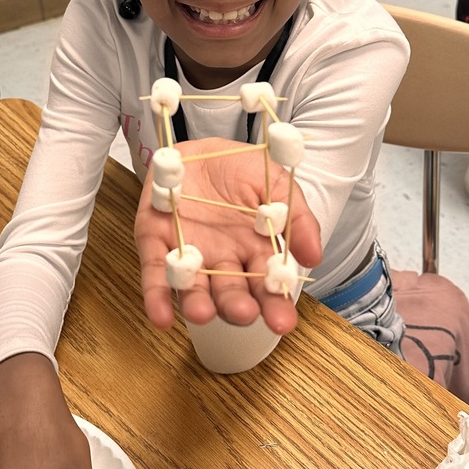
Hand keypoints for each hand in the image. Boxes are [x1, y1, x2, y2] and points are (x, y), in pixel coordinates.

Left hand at [135, 137, 321, 333]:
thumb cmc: (242, 169)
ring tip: (203, 313)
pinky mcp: (155, 241)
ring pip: (193, 288)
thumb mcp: (278, 185)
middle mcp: (223, 260)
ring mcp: (188, 254)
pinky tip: (161, 317)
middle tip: (245, 314)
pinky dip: (156, 296)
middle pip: (231, 293)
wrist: (202, 146)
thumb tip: (313, 257)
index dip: (275, 304)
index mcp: (255, 252)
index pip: (267, 286)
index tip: (283, 322)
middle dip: (237, 307)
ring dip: (197, 304)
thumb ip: (297, 218)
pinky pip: (155, 272)